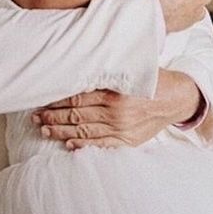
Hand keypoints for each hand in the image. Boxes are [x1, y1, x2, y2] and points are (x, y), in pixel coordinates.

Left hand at [34, 70, 201, 149]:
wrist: (177, 99)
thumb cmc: (152, 79)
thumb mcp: (129, 70)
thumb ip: (106, 72)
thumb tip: (78, 69)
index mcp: (115, 93)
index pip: (77, 98)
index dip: (57, 101)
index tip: (41, 100)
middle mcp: (116, 113)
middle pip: (77, 115)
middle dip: (53, 116)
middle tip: (35, 117)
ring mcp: (122, 129)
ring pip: (85, 131)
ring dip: (62, 131)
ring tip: (44, 130)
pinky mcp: (128, 141)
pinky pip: (101, 144)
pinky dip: (83, 144)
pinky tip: (69, 144)